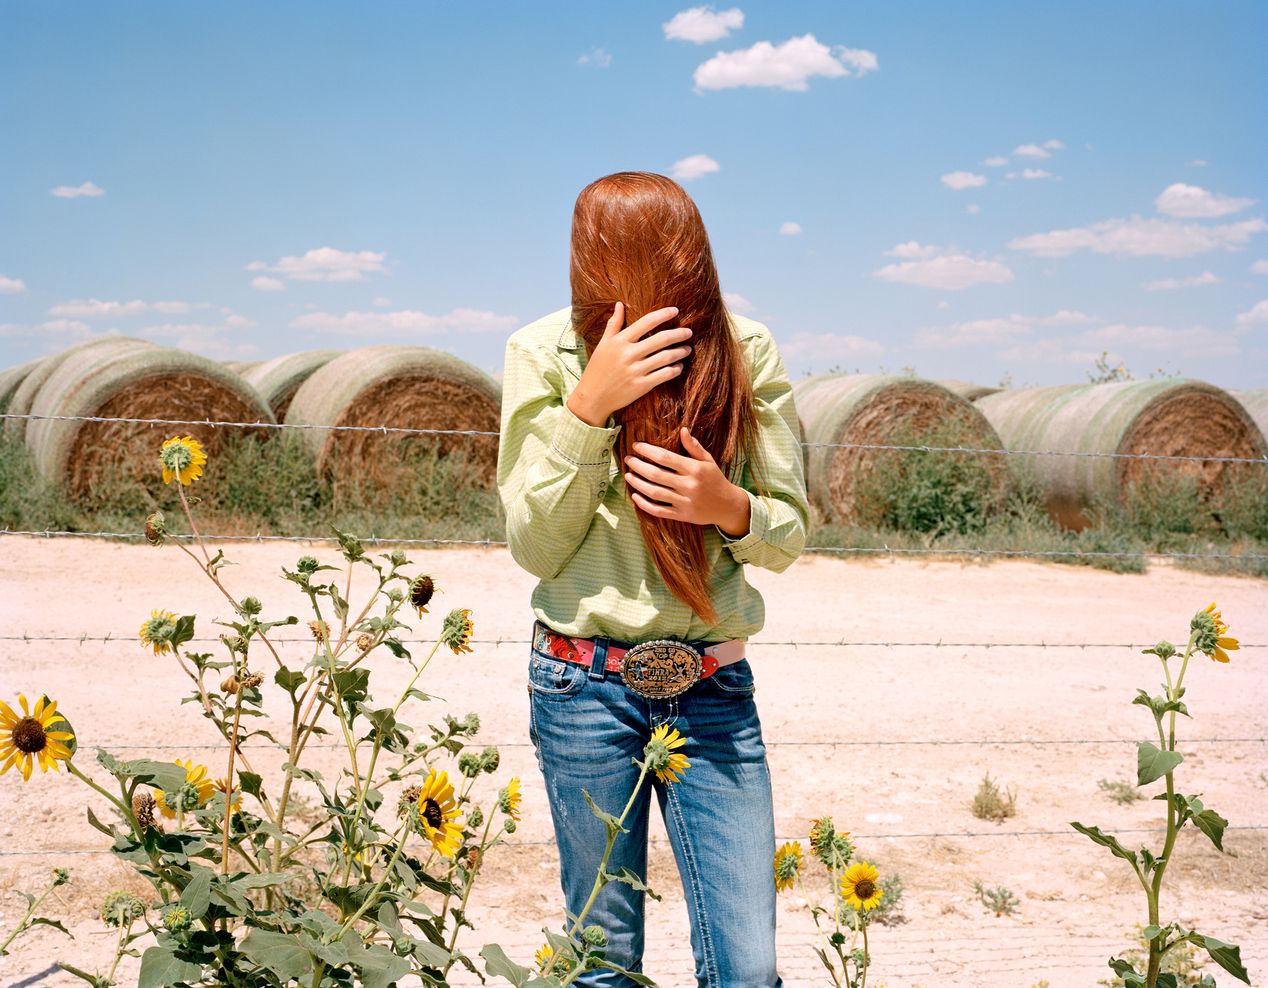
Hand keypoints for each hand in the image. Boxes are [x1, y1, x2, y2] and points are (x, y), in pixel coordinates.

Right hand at [567, 301, 694, 425]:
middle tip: (689, 332)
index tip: (676, 311)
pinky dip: (675, 369)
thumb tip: (619, 304)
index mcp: (620, 341)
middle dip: (679, 334)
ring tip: (687, 349)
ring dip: (680, 352)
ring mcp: (636, 371)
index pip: (647, 322)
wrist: (592, 397)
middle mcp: (629, 354)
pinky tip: (679, 366)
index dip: (664, 314)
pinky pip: (664, 375)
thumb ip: (613, 324)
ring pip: (666, 357)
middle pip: (661, 339)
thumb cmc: (597, 369)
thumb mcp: (603, 344)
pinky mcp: (641, 386)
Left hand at [623, 425, 749, 533]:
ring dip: (637, 483)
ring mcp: (685, 502)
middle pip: (656, 474)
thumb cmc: (715, 480)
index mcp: (694, 469)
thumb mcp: (708, 461)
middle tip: (628, 460)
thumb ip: (693, 447)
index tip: (636, 446)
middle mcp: (689, 485)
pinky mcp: (682, 516)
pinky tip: (635, 496)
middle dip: (638, 465)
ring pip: (654, 492)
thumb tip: (682, 430)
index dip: (647, 451)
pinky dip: (644, 504)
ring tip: (628, 475)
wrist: (728, 506)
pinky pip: (659, 511)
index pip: (665, 457)